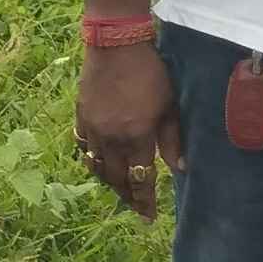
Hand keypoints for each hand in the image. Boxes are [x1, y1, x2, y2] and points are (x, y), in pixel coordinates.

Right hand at [76, 40, 181, 219]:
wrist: (116, 43)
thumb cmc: (150, 71)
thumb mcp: (169, 105)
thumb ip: (172, 139)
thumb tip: (181, 168)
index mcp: (136, 137)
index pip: (141, 180)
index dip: (145, 201)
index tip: (149, 218)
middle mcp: (111, 139)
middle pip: (116, 179)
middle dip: (127, 196)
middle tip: (136, 207)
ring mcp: (92, 128)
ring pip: (97, 167)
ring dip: (109, 181)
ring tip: (119, 188)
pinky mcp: (81, 116)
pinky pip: (82, 147)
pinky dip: (91, 159)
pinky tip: (98, 162)